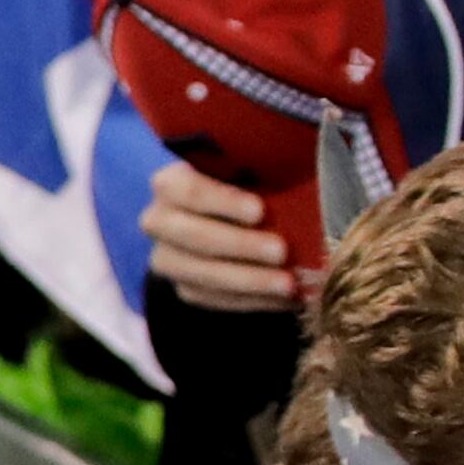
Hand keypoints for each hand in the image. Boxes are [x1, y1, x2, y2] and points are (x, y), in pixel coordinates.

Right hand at [141, 156, 302, 311]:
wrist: (234, 219)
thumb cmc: (249, 185)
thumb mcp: (251, 169)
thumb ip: (266, 169)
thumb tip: (305, 164)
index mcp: (170, 183)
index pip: (188, 191)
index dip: (223, 202)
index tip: (260, 211)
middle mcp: (158, 221)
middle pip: (193, 237)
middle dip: (240, 246)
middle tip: (281, 251)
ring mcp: (167, 259)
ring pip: (201, 275)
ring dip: (249, 282)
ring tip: (288, 284)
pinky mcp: (186, 288)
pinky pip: (215, 300)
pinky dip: (252, 301)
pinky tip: (285, 298)